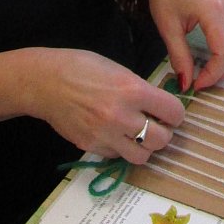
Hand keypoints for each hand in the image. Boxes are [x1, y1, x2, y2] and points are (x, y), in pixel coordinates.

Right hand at [27, 47, 185, 165]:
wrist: (46, 82)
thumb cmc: (82, 67)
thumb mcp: (119, 70)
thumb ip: (140, 90)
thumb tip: (158, 106)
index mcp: (132, 90)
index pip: (172, 112)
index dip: (176, 113)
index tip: (172, 113)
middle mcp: (122, 116)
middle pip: (161, 140)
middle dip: (164, 133)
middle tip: (159, 126)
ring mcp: (105, 135)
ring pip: (142, 156)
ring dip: (145, 146)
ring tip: (139, 134)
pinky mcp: (91, 147)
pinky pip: (117, 156)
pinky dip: (121, 148)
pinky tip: (116, 134)